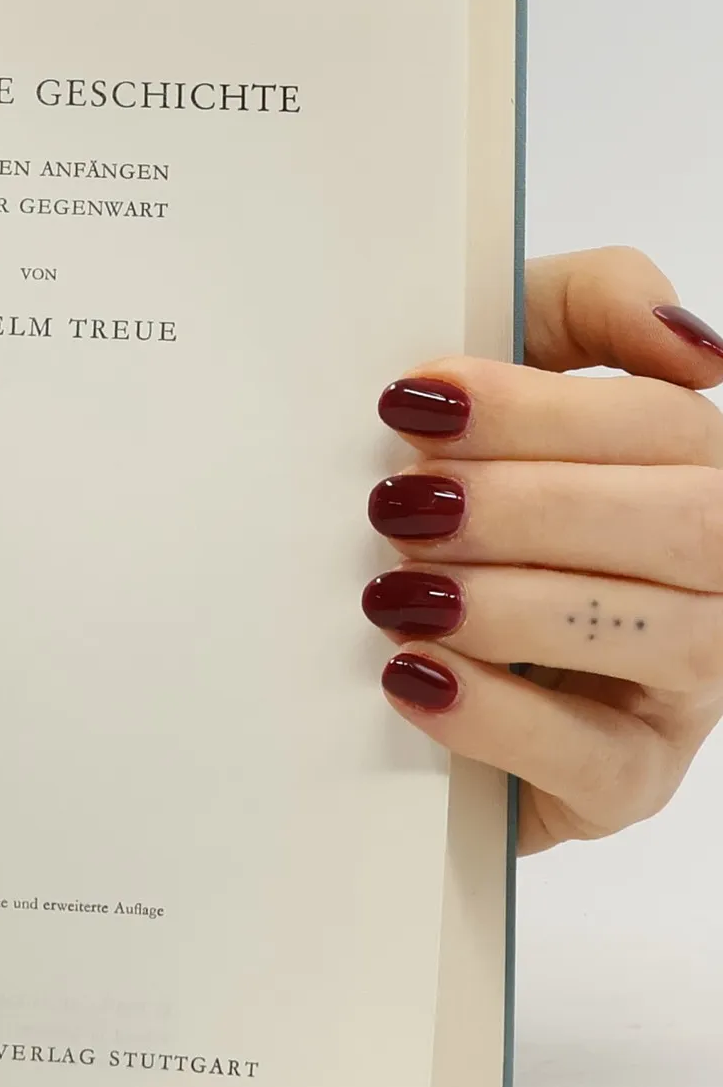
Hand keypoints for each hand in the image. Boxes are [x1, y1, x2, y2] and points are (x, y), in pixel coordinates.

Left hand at [366, 247, 722, 853]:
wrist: (394, 667)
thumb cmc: (460, 502)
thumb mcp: (508, 373)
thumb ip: (588, 307)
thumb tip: (686, 343)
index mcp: (689, 468)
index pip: (663, 425)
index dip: (540, 409)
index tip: (412, 403)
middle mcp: (714, 572)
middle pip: (688, 523)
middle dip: (531, 505)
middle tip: (399, 505)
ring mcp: (687, 685)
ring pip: (660, 635)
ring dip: (512, 605)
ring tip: (395, 592)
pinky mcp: (631, 780)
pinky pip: (596, 759)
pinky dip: (497, 714)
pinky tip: (414, 676)